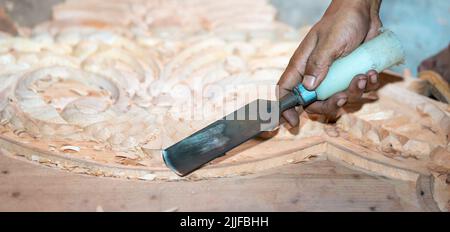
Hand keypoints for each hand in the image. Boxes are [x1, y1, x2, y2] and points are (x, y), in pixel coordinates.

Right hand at [278, 0, 381, 125]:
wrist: (363, 11)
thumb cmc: (341, 21)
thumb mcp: (330, 43)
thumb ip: (318, 64)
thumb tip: (309, 88)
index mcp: (302, 66)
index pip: (286, 91)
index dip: (285, 109)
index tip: (293, 122)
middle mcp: (315, 74)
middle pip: (314, 103)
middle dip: (331, 105)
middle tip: (344, 97)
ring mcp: (333, 76)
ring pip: (337, 98)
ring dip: (353, 93)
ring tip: (363, 76)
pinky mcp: (349, 75)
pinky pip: (356, 90)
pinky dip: (366, 86)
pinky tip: (372, 73)